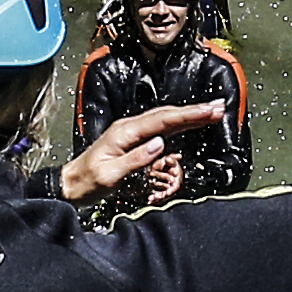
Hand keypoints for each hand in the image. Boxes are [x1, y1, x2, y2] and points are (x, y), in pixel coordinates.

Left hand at [59, 100, 227, 206]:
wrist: (72, 184)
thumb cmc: (88, 182)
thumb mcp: (109, 175)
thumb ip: (134, 159)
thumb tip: (159, 144)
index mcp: (125, 132)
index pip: (163, 120)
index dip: (188, 115)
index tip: (210, 111)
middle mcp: (130, 127)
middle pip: (168, 115)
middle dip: (195, 111)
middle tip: (219, 107)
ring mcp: (132, 133)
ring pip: (166, 120)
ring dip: (189, 116)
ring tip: (212, 112)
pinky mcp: (134, 140)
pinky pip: (160, 129)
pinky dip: (178, 124)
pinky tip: (191, 122)